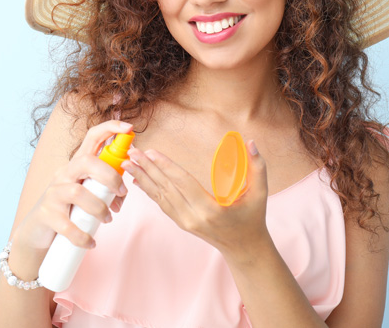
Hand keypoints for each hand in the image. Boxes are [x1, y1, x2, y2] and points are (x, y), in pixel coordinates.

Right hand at [13, 120, 131, 253]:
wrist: (37, 232)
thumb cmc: (69, 209)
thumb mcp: (88, 194)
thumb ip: (106, 189)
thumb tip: (124, 191)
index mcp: (77, 165)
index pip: (92, 137)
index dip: (110, 129)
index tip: (129, 128)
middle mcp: (63, 174)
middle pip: (87, 162)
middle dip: (110, 176)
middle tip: (121, 193)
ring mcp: (53, 194)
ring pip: (78, 193)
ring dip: (99, 208)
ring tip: (107, 219)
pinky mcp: (47, 215)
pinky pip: (68, 225)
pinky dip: (83, 236)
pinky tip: (90, 241)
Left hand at [122, 139, 268, 253]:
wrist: (244, 247)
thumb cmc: (253, 217)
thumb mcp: (260, 193)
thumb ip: (258, 167)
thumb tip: (251, 142)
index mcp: (210, 209)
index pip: (183, 184)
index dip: (166, 167)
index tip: (151, 152)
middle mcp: (193, 217)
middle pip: (166, 189)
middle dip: (147, 169)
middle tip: (132, 152)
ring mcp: (185, 222)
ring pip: (160, 197)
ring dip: (143, 179)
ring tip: (128, 163)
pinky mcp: (181, 223)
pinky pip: (162, 204)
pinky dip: (149, 191)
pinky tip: (139, 179)